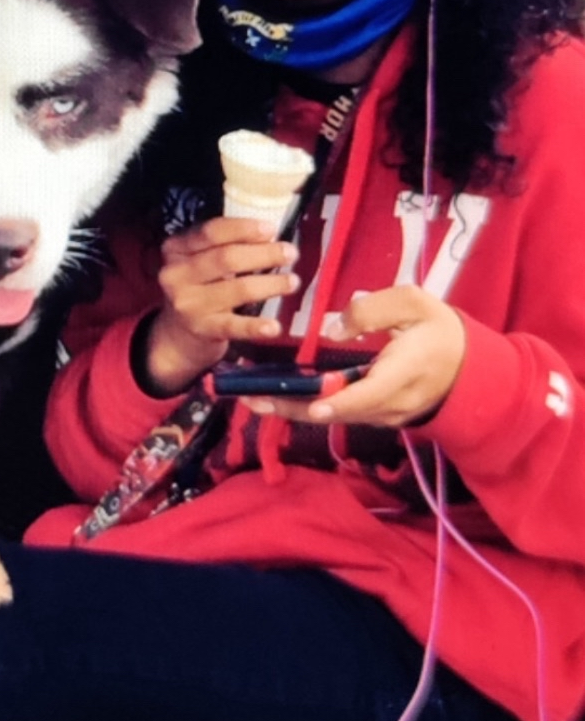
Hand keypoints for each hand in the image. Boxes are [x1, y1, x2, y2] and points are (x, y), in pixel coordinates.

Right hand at [142, 218, 299, 394]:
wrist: (177, 332)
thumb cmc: (198, 285)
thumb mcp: (198, 258)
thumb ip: (224, 243)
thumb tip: (269, 235)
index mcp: (176, 249)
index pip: (211, 232)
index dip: (243, 228)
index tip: (271, 228)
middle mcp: (178, 275)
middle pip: (226, 258)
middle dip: (264, 254)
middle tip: (290, 253)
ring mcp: (189, 304)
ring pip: (237, 289)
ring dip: (270, 284)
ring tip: (292, 281)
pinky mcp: (203, 329)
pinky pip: (234, 326)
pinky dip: (255, 326)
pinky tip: (274, 326)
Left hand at [242, 285, 466, 428]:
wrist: (467, 367)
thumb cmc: (438, 330)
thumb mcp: (415, 303)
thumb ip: (373, 310)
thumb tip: (332, 330)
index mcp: (406, 371)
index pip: (371, 393)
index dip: (341, 401)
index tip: (314, 404)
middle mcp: (393, 402)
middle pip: (341, 411)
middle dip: (295, 407)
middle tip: (252, 398)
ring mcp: (385, 415)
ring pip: (337, 417)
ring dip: (295, 410)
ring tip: (253, 399)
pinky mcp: (377, 416)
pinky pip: (342, 414)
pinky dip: (309, 407)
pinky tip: (279, 398)